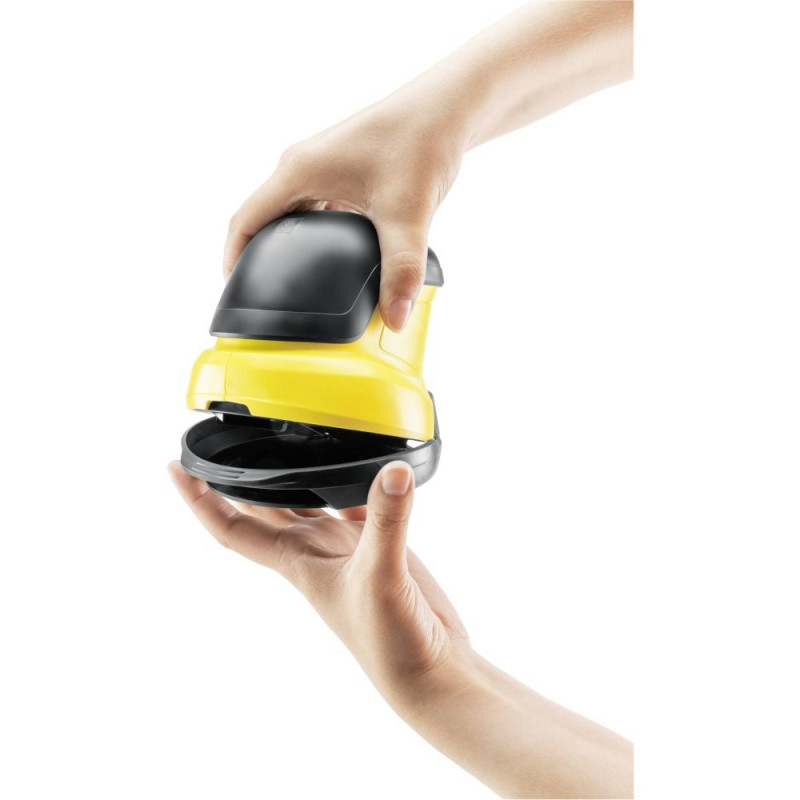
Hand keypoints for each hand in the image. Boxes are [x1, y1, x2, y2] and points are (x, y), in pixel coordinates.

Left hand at [168, 460, 471, 707]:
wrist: (425, 669)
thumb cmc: (388, 642)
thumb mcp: (380, 577)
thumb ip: (386, 522)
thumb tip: (393, 471)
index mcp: (296, 560)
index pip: (232, 526)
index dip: (200, 500)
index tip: (175, 467)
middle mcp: (314, 550)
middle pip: (263, 507)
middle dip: (240, 479)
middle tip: (223, 443)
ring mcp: (345, 548)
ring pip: (307, 502)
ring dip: (291, 476)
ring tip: (281, 440)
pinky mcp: (377, 546)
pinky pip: (355, 504)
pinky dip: (353, 484)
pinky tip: (358, 466)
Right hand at [223, 94, 466, 330]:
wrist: (448, 108)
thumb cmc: (420, 142)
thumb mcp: (407, 214)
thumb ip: (401, 269)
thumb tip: (396, 319)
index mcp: (299, 171)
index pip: (245, 219)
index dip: (232, 257)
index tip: (233, 291)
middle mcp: (302, 167)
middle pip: (263, 217)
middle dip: (259, 256)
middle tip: (265, 295)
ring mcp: (322, 167)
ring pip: (290, 212)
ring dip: (287, 244)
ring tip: (293, 281)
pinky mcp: (342, 171)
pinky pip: (314, 207)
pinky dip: (314, 233)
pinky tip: (332, 257)